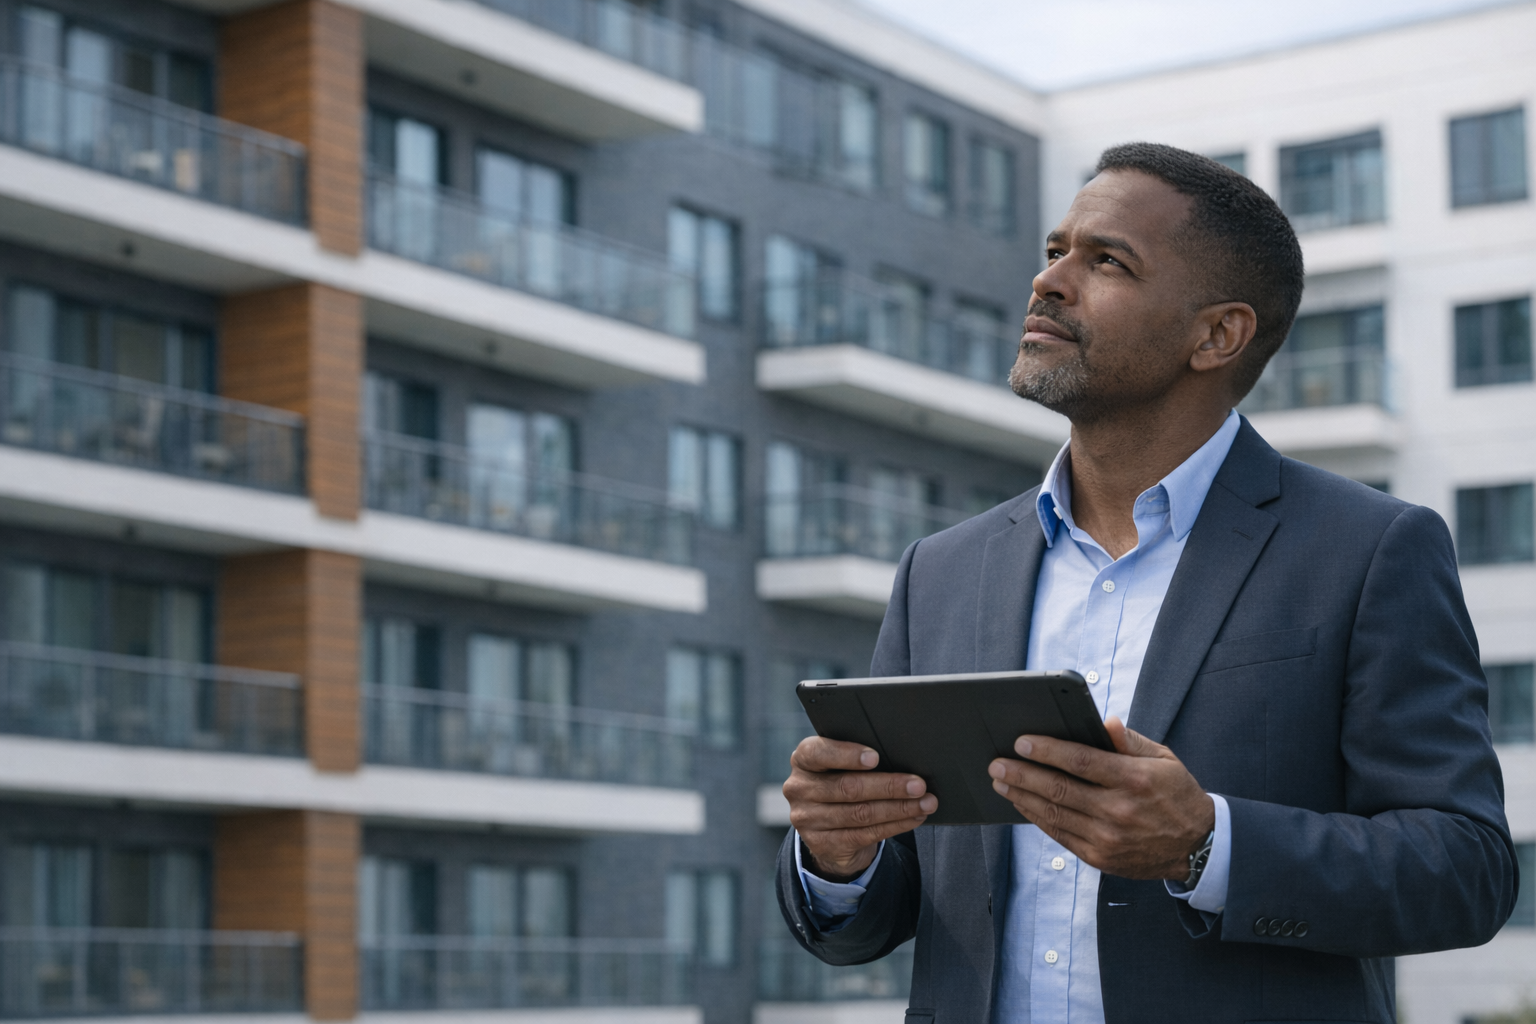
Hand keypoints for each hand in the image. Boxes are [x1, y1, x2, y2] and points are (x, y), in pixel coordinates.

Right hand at [783, 736, 937, 881]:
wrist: (828, 825)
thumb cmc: (842, 781)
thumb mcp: (840, 765)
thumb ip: (858, 758)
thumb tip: (903, 757)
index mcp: (803, 759)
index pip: (818, 753)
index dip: (847, 755)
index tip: (876, 757)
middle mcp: (799, 789)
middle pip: (848, 787)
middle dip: (889, 786)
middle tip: (919, 785)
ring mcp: (808, 819)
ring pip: (860, 814)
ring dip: (899, 809)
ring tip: (925, 803)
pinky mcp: (823, 844)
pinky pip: (864, 835)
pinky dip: (895, 825)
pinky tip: (914, 818)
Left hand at [987, 716, 1213, 880]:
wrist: (1197, 846)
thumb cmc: (1175, 794)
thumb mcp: (1163, 759)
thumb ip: (1129, 741)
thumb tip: (1104, 721)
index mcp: (1134, 779)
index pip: (1080, 761)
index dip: (1047, 751)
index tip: (1021, 742)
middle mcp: (1118, 810)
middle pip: (1059, 789)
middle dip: (1022, 774)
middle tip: (997, 763)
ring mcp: (1107, 837)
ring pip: (1053, 814)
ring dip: (1022, 796)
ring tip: (1001, 782)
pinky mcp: (1100, 857)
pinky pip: (1059, 835)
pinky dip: (1037, 819)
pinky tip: (1023, 804)